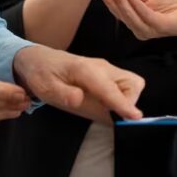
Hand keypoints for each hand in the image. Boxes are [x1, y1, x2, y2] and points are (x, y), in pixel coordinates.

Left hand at [13, 46, 144, 119]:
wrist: (40, 59)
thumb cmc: (42, 74)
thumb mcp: (45, 87)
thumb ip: (63, 94)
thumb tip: (78, 100)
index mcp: (85, 70)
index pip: (110, 89)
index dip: (123, 104)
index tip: (135, 117)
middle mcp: (102, 67)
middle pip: (132, 83)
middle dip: (128, 102)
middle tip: (111, 115)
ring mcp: (107, 69)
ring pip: (133, 84)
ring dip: (127, 100)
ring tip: (106, 110)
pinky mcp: (109, 74)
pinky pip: (126, 86)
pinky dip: (123, 98)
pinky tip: (104, 105)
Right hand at [96, 0, 176, 39]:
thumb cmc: (172, 5)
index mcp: (136, 23)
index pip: (119, 12)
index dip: (109, 0)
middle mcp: (140, 30)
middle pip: (121, 15)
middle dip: (112, 0)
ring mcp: (149, 30)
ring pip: (130, 16)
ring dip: (121, 2)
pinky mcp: (159, 27)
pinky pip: (144, 15)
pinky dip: (136, 4)